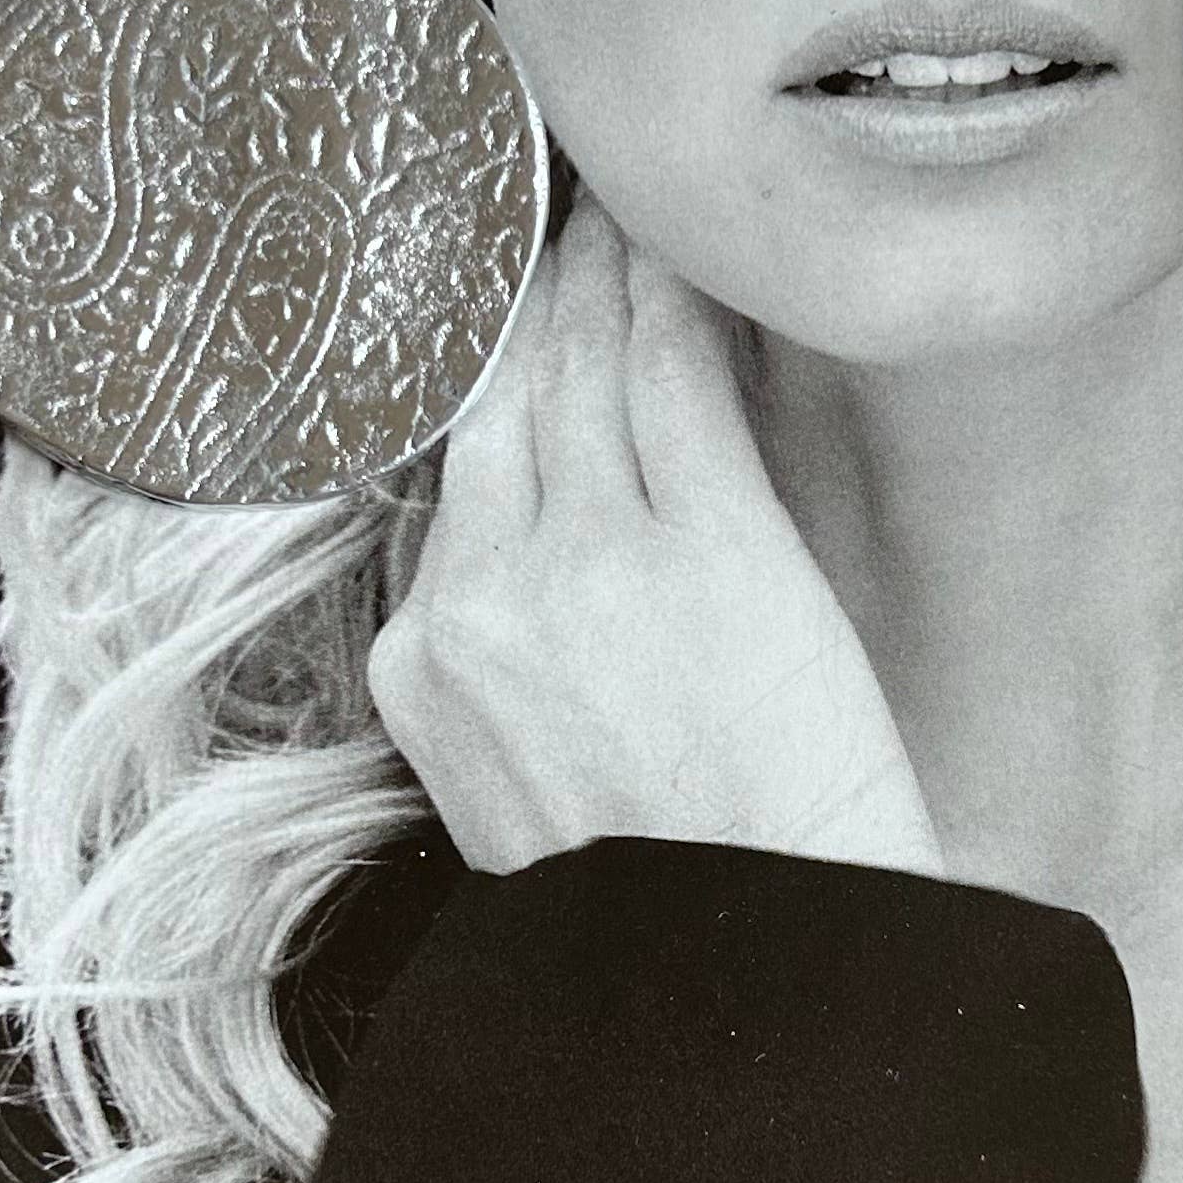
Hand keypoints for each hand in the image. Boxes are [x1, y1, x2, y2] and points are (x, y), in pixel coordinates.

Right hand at [369, 200, 944, 879]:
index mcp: (423, 662)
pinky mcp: (703, 543)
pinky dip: (674, 300)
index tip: (492, 306)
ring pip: (577, 372)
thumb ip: (506, 656)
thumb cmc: (670, 892)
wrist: (759, 972)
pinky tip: (686, 251)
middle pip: (500, 401)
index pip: (449, 475)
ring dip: (601, 275)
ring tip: (622, 210)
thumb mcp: (522, 777)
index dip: (479, 374)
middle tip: (555, 211)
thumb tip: (529, 551)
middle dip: (530, 296)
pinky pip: (672, 379)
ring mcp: (586, 563)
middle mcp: (480, 598)